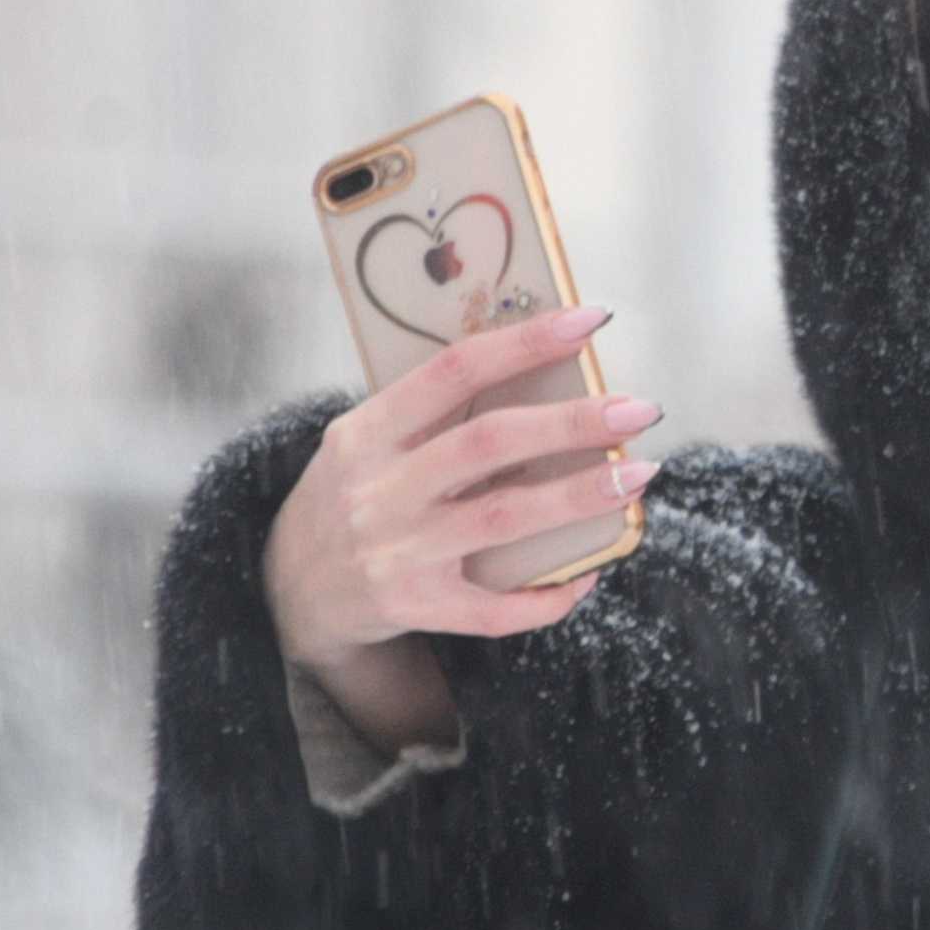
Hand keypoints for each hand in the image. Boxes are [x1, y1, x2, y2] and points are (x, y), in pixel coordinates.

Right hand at [261, 304, 655, 753]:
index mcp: (367, 432)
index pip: (455, 371)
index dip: (526, 342)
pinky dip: (547, 596)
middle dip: (574, 422)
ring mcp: (395, 552)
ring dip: (579, 496)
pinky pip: (494, 607)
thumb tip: (539, 369)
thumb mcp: (368, 441)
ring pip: (504, 517)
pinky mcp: (414, 608)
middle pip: (490, 442)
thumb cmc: (351, 496)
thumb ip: (433, 413)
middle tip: (638, 410)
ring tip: (638, 476)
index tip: (590, 321)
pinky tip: (587, 575)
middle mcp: (378, 490)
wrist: (290, 588)